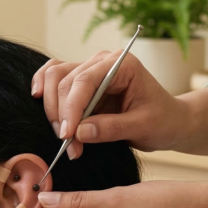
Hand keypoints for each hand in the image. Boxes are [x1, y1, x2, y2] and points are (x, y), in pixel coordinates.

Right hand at [31, 50, 189, 159]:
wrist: (170, 121)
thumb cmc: (163, 121)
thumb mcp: (143, 127)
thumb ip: (111, 128)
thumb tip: (79, 133)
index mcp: (122, 64)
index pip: (85, 81)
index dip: (71, 108)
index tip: (67, 136)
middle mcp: (102, 62)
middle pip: (64, 80)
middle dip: (62, 115)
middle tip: (69, 146)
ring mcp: (90, 70)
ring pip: (54, 77)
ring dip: (52, 108)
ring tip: (64, 137)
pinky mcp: (82, 84)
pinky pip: (54, 80)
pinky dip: (45, 92)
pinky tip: (37, 101)